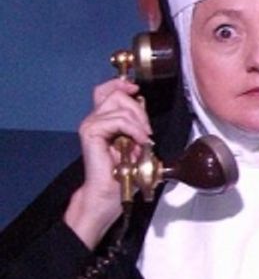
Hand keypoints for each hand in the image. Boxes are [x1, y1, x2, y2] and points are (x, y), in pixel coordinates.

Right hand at [63, 77, 153, 248]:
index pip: (107, 90)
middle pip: (116, 94)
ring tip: (144, 139)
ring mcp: (91, 125)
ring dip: (138, 120)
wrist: (109, 194)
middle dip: (138, 108)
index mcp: (104, 120)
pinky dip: (134, 129)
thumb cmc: (124, 174)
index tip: (136, 87)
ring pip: (118, 104)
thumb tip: (145, 111)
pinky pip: (117, 120)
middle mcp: (95, 119)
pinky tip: (140, 142)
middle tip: (147, 130)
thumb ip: (137, 127)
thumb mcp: (137, 145)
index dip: (121, 84)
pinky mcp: (91, 133)